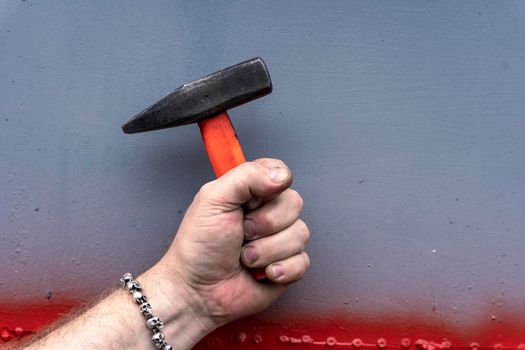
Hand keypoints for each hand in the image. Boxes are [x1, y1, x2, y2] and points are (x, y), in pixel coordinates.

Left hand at [155, 158, 309, 329]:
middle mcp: (268, 213)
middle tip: (242, 233)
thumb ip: (246, 176)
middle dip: (264, 224)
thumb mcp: (213, 200)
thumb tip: (281, 175)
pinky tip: (260, 273)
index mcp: (250, 192)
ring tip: (245, 257)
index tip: (249, 202)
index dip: (270, 187)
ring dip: (266, 251)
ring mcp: (280, 239)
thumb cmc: (198, 248)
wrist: (198, 292)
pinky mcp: (288, 266)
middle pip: (294, 203)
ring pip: (300, 234)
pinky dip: (280, 270)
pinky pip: (303, 261)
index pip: (279, 172)